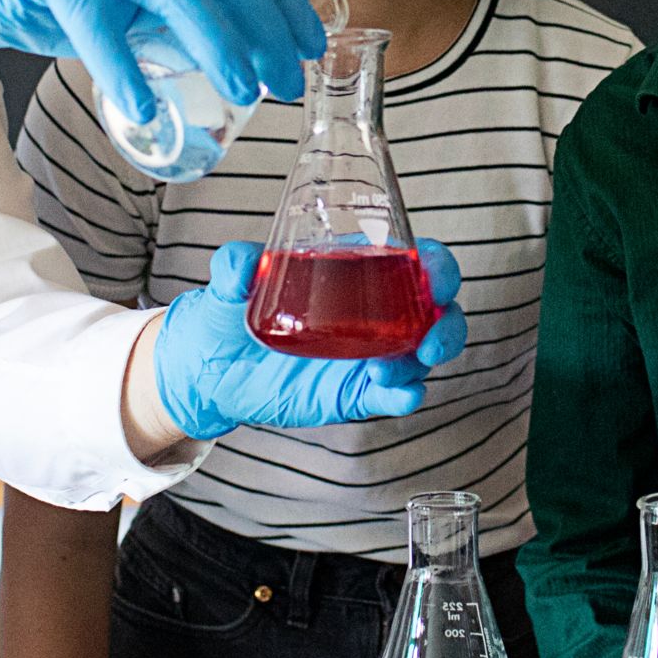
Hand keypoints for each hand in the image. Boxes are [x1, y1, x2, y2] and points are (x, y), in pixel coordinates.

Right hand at [0, 0, 322, 116]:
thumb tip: (241, 55)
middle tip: (286, 78)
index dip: (281, 0)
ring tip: (242, 89)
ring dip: (216, 43)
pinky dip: (123, 68)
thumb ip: (176, 9)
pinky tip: (142, 106)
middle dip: (263, 27)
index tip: (312, 44)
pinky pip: (98, 22)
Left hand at [153, 239, 465, 440]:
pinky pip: (393, 396)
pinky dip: (405, 396)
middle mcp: (374, 313)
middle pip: (435, 312)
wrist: (210, 368)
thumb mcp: (229, 282)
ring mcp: (367, 355)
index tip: (436, 276)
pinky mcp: (354, 393)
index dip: (438, 266)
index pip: (416, 262)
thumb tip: (244, 263)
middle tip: (431, 339)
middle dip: (447, 324)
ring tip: (384, 371)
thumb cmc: (231, 311)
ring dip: (420, 362)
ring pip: (421, 356)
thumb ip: (235, 266)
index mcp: (358, 271)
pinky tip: (399, 395)